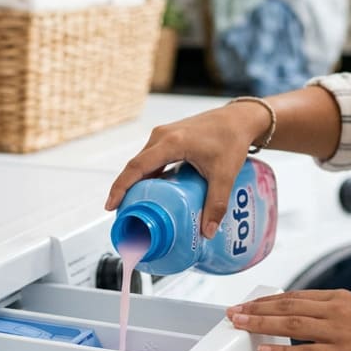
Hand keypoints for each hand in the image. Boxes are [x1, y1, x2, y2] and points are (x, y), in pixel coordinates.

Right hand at [104, 103, 269, 237]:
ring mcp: (164, 134)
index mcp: (171, 142)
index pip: (137, 167)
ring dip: (136, 182)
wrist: (240, 118)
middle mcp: (162, 136)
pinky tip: (151, 190)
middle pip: (136, 165)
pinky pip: (152, 158)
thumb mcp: (225, 173)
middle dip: (125, 189)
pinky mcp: (169, 137)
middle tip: (122, 212)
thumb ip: (216, 203)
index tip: (111, 205)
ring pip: (143, 162)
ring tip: (134, 204)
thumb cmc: (232, 139)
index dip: (121, 187)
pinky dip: (148, 174)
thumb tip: (207, 231)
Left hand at [227, 289, 350, 350]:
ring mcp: (340, 330)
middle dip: (255, 309)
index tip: (246, 304)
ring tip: (239, 326)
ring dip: (261, 324)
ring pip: (291, 322)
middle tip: (231, 313)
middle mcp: (337, 309)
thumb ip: (332, 315)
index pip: (294, 295)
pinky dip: (282, 350)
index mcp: (339, 298)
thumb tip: (306, 319)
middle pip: (287, 304)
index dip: (266, 300)